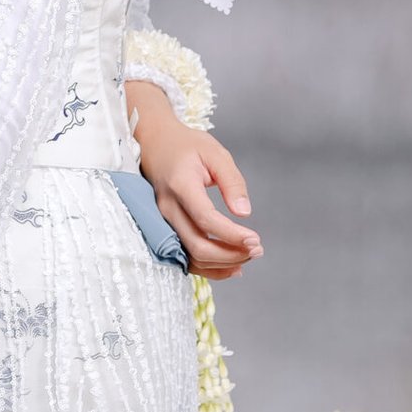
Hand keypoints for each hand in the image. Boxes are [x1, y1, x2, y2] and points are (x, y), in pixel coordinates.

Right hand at [129, 81, 260, 280]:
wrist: (153, 143)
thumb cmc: (186, 146)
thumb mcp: (215, 154)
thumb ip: (232, 182)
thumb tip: (244, 212)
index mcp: (180, 185)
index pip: (205, 219)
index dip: (232, 235)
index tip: (256, 239)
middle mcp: (167, 207)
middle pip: (197, 246)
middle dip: (231, 254)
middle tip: (257, 249)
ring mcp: (162, 221)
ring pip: (191, 257)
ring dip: (222, 263)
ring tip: (248, 255)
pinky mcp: (164, 229)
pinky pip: (185, 258)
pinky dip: (209, 268)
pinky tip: (231, 265)